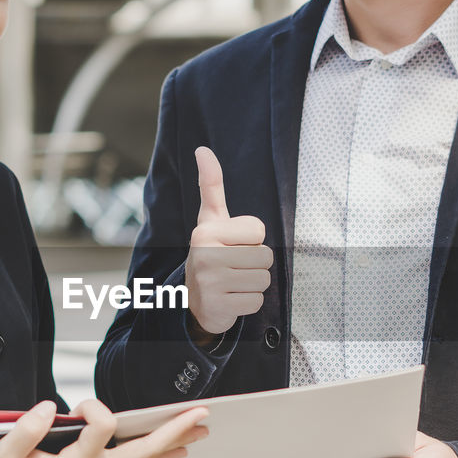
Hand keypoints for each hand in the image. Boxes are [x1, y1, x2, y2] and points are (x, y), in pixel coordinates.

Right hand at [0, 400, 208, 457]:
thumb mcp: (5, 455)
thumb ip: (27, 429)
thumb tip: (50, 407)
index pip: (102, 427)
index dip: (94, 408)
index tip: (76, 406)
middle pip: (143, 452)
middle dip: (174, 432)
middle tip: (201, 415)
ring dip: (172, 443)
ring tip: (199, 430)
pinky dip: (156, 454)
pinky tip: (172, 449)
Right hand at [186, 146, 273, 335]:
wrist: (193, 299)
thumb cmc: (210, 252)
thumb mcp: (210, 219)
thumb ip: (210, 185)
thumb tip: (202, 149)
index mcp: (206, 231)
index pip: (259, 231)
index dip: (253, 241)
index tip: (233, 245)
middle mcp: (205, 255)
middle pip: (265, 257)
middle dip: (255, 265)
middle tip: (233, 268)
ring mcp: (210, 283)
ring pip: (263, 280)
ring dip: (252, 284)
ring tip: (233, 283)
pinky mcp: (218, 307)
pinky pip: (256, 302)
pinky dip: (247, 304)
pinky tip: (230, 299)